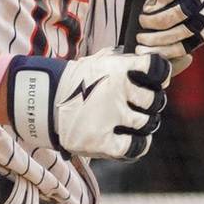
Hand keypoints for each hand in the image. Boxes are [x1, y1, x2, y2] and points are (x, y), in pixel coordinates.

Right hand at [7, 48, 169, 160]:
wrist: (43, 100)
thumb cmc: (77, 80)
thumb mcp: (100, 61)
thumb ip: (126, 60)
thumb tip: (153, 55)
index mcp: (118, 68)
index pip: (157, 68)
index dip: (161, 74)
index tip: (154, 79)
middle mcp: (117, 92)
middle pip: (156, 100)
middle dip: (152, 103)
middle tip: (142, 104)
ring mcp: (110, 118)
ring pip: (148, 124)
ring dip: (145, 124)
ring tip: (134, 121)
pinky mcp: (101, 141)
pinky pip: (136, 147)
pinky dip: (139, 145)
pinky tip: (134, 140)